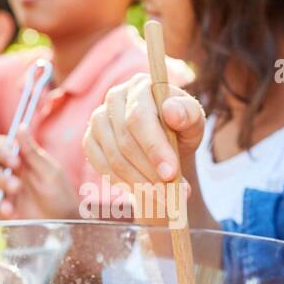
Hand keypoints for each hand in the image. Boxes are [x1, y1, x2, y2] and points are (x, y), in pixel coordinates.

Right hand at [0, 130, 77, 219]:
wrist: (62, 222)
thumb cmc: (59, 194)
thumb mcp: (49, 171)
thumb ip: (32, 151)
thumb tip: (21, 125)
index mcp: (15, 156)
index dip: (0, 151)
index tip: (16, 162)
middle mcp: (4, 170)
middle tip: (17, 185)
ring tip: (16, 195)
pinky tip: (12, 211)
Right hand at [83, 73, 205, 189]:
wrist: (163, 145)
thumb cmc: (180, 130)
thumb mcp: (193, 123)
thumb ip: (189, 115)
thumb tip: (172, 112)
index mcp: (140, 86)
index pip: (139, 118)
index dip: (154, 148)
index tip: (171, 174)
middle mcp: (114, 97)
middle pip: (125, 141)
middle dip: (150, 172)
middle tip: (172, 195)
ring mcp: (98, 119)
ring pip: (115, 159)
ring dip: (141, 183)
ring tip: (165, 197)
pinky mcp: (89, 141)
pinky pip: (103, 168)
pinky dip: (126, 184)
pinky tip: (146, 191)